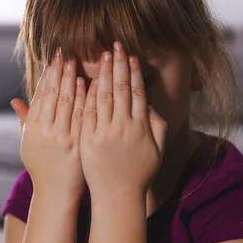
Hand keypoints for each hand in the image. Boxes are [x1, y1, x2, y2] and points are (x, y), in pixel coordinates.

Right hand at [11, 50, 86, 195]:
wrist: (56, 192)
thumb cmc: (42, 166)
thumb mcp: (28, 143)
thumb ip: (24, 120)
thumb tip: (14, 101)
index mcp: (32, 129)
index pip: (40, 96)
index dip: (47, 76)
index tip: (53, 60)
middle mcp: (45, 131)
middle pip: (52, 95)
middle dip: (58, 73)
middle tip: (65, 54)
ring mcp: (61, 137)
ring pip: (66, 103)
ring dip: (71, 81)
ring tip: (76, 63)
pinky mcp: (77, 144)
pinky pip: (81, 116)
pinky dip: (84, 99)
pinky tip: (88, 84)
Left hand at [79, 42, 166, 201]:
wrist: (117, 196)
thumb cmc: (138, 173)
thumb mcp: (155, 150)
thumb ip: (156, 125)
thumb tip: (151, 104)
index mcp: (141, 128)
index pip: (138, 92)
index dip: (135, 72)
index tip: (131, 55)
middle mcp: (124, 128)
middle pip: (121, 89)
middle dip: (119, 65)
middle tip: (116, 45)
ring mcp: (104, 133)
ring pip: (103, 96)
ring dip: (103, 73)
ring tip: (102, 55)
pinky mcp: (87, 140)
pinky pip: (87, 112)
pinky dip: (87, 94)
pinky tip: (86, 78)